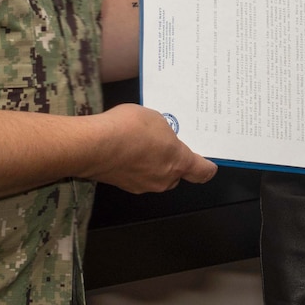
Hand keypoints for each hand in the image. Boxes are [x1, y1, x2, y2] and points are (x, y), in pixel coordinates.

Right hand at [87, 103, 216, 193]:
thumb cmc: (130, 128)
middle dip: (174, 162)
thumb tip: (163, 140)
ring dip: (153, 164)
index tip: (209, 165)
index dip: (207, 169)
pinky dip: (135, 166)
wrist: (94, 145)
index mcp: (178, 162)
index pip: (202, 172)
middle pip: (176, 175)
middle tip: (166, 144)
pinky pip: (137, 176)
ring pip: (156, 176)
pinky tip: (125, 150)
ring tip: (141, 143)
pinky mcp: (124, 185)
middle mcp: (163, 179)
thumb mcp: (156, 119)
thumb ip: (166, 133)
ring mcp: (143, 185)